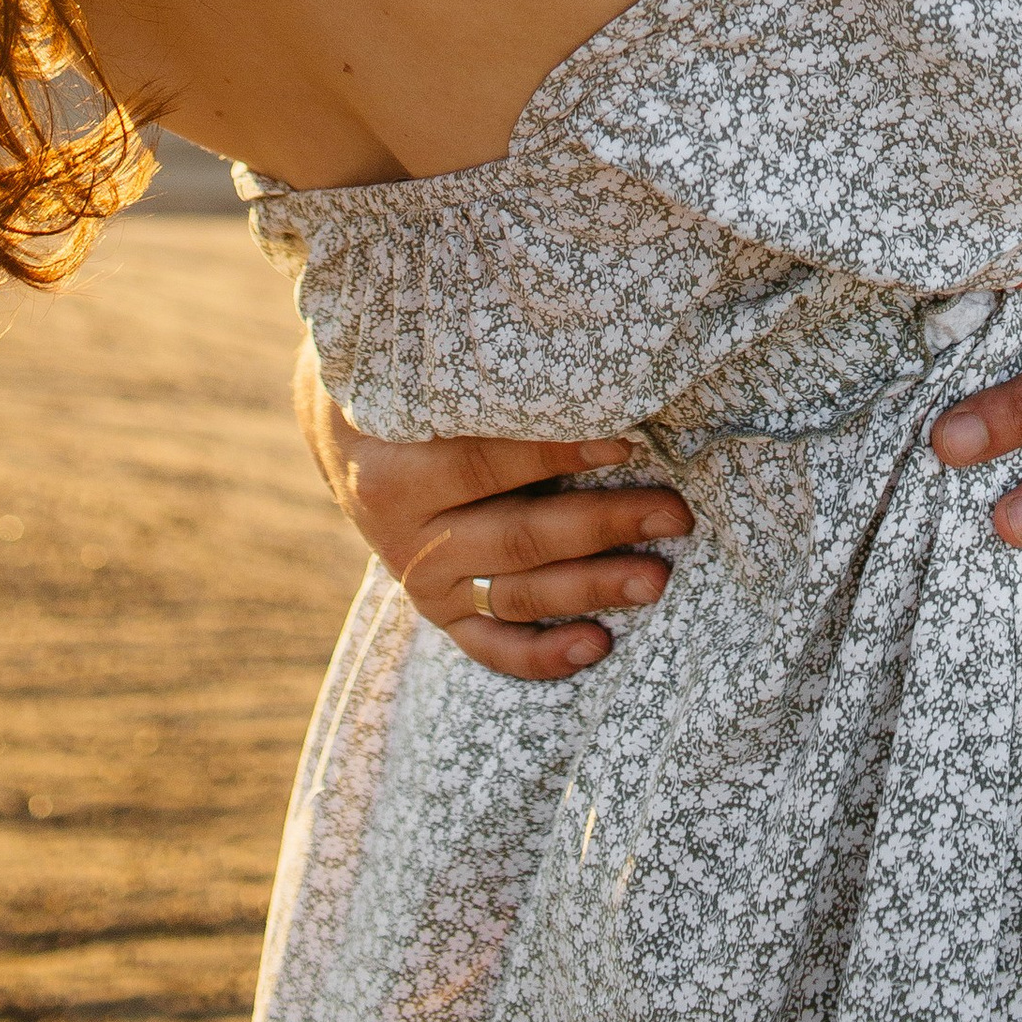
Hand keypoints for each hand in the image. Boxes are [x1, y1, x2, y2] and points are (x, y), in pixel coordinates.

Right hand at [295, 344, 691, 681]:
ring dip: (592, 587)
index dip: (557, 454)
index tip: (627, 442)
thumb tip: (581, 367)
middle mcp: (406, 538)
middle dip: (603, 525)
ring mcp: (423, 583)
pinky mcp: (441, 612)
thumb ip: (481, 384)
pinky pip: (492, 645)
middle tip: (674, 513)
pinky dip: (542, 654)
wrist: (347, 440)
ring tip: (656, 579)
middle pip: (516, 537)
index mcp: (394, 474)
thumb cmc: (408, 390)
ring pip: (516, 594)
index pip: (485, 464)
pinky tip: (597, 646)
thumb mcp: (421, 380)